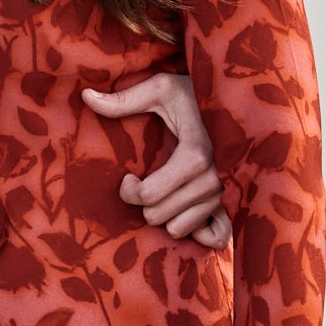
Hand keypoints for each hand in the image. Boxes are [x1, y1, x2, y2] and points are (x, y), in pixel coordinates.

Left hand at [83, 73, 228, 247]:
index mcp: (196, 155)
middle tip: (145, 183)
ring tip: (166, 191)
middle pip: (158, 217)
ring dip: (165, 214)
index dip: (129, 191)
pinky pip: (210, 237)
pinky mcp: (233, 205)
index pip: (149, 197)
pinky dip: (194, 227)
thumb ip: (125, 98)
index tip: (128, 176)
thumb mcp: (162, 88)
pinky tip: (185, 208)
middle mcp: (215, 180)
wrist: (238, 102)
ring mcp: (225, 196)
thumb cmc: (196, 94)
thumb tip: (86, 95)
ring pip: (178, 229)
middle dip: (144, 203)